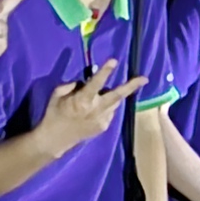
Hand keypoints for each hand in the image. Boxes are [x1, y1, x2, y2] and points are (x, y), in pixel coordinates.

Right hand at [30, 66, 147, 157]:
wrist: (55, 140)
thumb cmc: (54, 114)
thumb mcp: (58, 94)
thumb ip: (73, 85)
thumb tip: (86, 81)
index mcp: (82, 100)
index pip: (96, 83)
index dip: (105, 71)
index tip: (114, 61)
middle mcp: (96, 110)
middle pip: (118, 95)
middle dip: (132, 86)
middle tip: (145, 79)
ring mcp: (102, 120)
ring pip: (114, 102)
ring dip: (113, 96)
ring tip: (101, 96)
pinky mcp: (104, 126)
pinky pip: (110, 111)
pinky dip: (106, 106)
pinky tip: (94, 110)